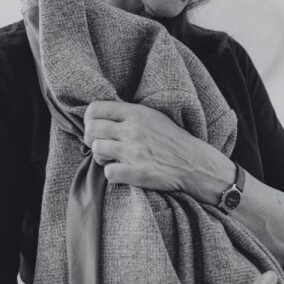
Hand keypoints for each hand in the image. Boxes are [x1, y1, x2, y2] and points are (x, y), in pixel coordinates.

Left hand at [83, 101, 234, 204]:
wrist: (194, 162)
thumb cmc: (172, 140)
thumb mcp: (153, 117)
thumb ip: (129, 114)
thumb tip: (101, 116)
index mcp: (137, 113)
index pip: (96, 109)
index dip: (90, 119)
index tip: (95, 128)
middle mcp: (133, 130)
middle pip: (92, 130)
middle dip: (92, 139)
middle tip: (101, 146)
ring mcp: (135, 152)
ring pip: (97, 150)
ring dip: (101, 157)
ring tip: (112, 159)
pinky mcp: (138, 173)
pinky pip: (108, 172)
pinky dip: (112, 173)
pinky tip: (121, 171)